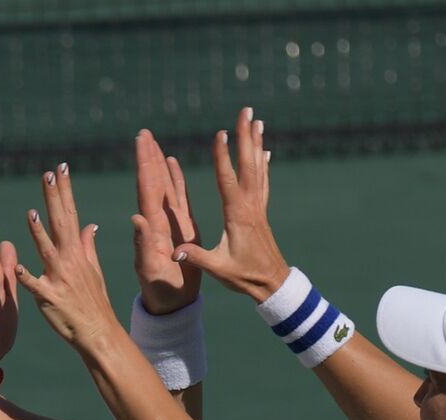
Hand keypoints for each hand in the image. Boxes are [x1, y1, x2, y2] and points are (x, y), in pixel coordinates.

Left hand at [14, 164, 116, 352]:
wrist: (98, 332)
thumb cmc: (94, 303)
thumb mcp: (93, 271)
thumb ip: (87, 246)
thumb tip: (89, 225)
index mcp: (76, 253)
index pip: (69, 214)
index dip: (64, 191)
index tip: (60, 168)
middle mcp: (69, 262)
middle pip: (59, 224)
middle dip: (54, 199)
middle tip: (48, 175)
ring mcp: (59, 279)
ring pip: (46, 251)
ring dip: (39, 233)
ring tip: (31, 212)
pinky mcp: (49, 298)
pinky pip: (35, 286)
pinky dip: (27, 277)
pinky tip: (16, 267)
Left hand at [133, 130, 200, 313]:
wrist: (173, 305)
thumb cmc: (162, 292)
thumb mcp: (150, 270)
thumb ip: (143, 245)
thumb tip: (136, 217)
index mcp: (153, 228)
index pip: (147, 189)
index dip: (145, 164)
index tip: (140, 142)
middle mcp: (160, 221)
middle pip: (153, 183)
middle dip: (148, 157)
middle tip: (143, 132)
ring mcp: (171, 223)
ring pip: (164, 187)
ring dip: (158, 164)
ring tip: (152, 141)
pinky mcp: (183, 228)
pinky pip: (177, 198)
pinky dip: (174, 180)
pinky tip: (171, 163)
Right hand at [171, 107, 289, 302]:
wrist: (273, 283)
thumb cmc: (244, 277)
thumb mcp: (218, 269)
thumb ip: (196, 257)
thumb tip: (173, 251)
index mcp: (237, 215)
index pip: (228, 180)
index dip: (223, 156)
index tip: (221, 133)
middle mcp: (250, 206)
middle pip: (248, 164)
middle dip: (246, 136)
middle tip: (247, 110)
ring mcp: (258, 207)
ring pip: (258, 168)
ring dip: (256, 143)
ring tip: (257, 120)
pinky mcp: (261, 212)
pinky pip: (263, 181)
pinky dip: (263, 164)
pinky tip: (266, 151)